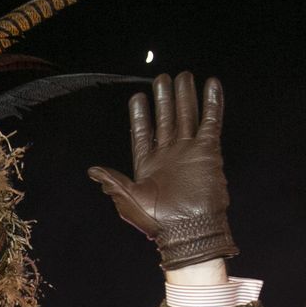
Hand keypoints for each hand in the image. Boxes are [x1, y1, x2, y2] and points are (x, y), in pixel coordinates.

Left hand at [88, 72, 236, 266]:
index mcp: (147, 164)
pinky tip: (211, 85)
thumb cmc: (158, 221)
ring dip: (185, 96)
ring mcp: (189, 151)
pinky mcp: (209, 151)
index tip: (137, 97)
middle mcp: (168, 154)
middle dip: (163, 98)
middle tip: (162, 78)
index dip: (140, 115)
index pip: (143, 133)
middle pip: (165, 119)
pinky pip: (211, 122)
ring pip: (187, 116)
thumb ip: (113, 182)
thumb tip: (93, 170)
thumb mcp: (130, 200)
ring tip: (183, 76)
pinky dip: (212, 103)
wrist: (190, 230)